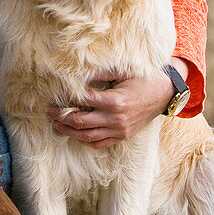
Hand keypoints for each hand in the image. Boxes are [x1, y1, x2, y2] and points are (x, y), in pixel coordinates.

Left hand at [47, 59, 185, 149]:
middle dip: (61, 116)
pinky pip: (98, 143)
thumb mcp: (122, 70)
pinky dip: (83, 140)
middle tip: (48, 110)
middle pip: (80, 122)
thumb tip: (76, 71)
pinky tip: (73, 133)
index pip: (81, 101)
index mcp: (114, 101)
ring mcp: (119, 130)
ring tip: (55, 122)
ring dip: (68, 131)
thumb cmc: (143, 78)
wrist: (164, 93)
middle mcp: (115, 119)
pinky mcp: (122, 136)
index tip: (53, 93)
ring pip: (86, 136)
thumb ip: (100, 72)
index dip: (64, 97)